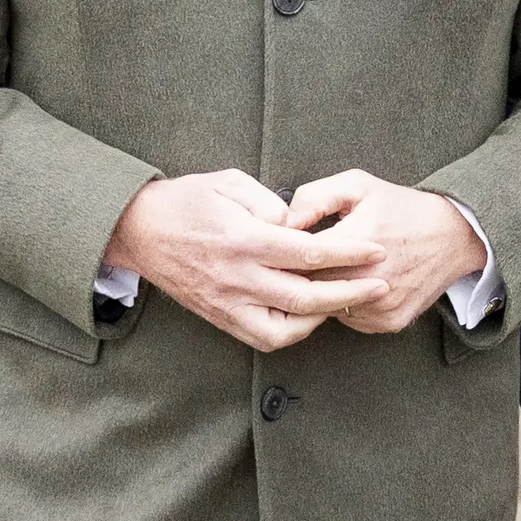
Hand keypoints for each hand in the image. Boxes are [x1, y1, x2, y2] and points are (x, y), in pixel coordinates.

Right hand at [106, 169, 387, 351]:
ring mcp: (228, 303)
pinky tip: (311, 316)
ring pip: (286, 328)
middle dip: (350, 293)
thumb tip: (297, 224)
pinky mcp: (221, 317)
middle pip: (305, 296)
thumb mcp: (228, 182)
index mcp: (242, 239)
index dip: (349, 254)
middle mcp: (236, 277)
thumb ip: (269, 202)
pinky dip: (293, 332)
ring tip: (349, 301)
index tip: (377, 252)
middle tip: (381, 285)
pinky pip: (264, 337)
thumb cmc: (186, 201)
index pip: (308, 252)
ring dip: (323, 317)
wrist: (139, 231)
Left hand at [283, 171, 488, 335]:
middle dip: (304, 274)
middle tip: (308, 259)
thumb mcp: (357, 186)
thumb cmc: (400, 207)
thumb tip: (282, 222)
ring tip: (338, 268)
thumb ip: (313, 198)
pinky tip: (357, 282)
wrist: (454, 235)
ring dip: (325, 292)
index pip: (299, 260)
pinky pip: (350, 319)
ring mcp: (381, 306)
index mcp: (358, 241)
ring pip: (329, 308)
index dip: (288, 254)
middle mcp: (370, 280)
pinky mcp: (389, 322)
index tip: (287, 247)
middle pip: (310, 289)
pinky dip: (347, 304)